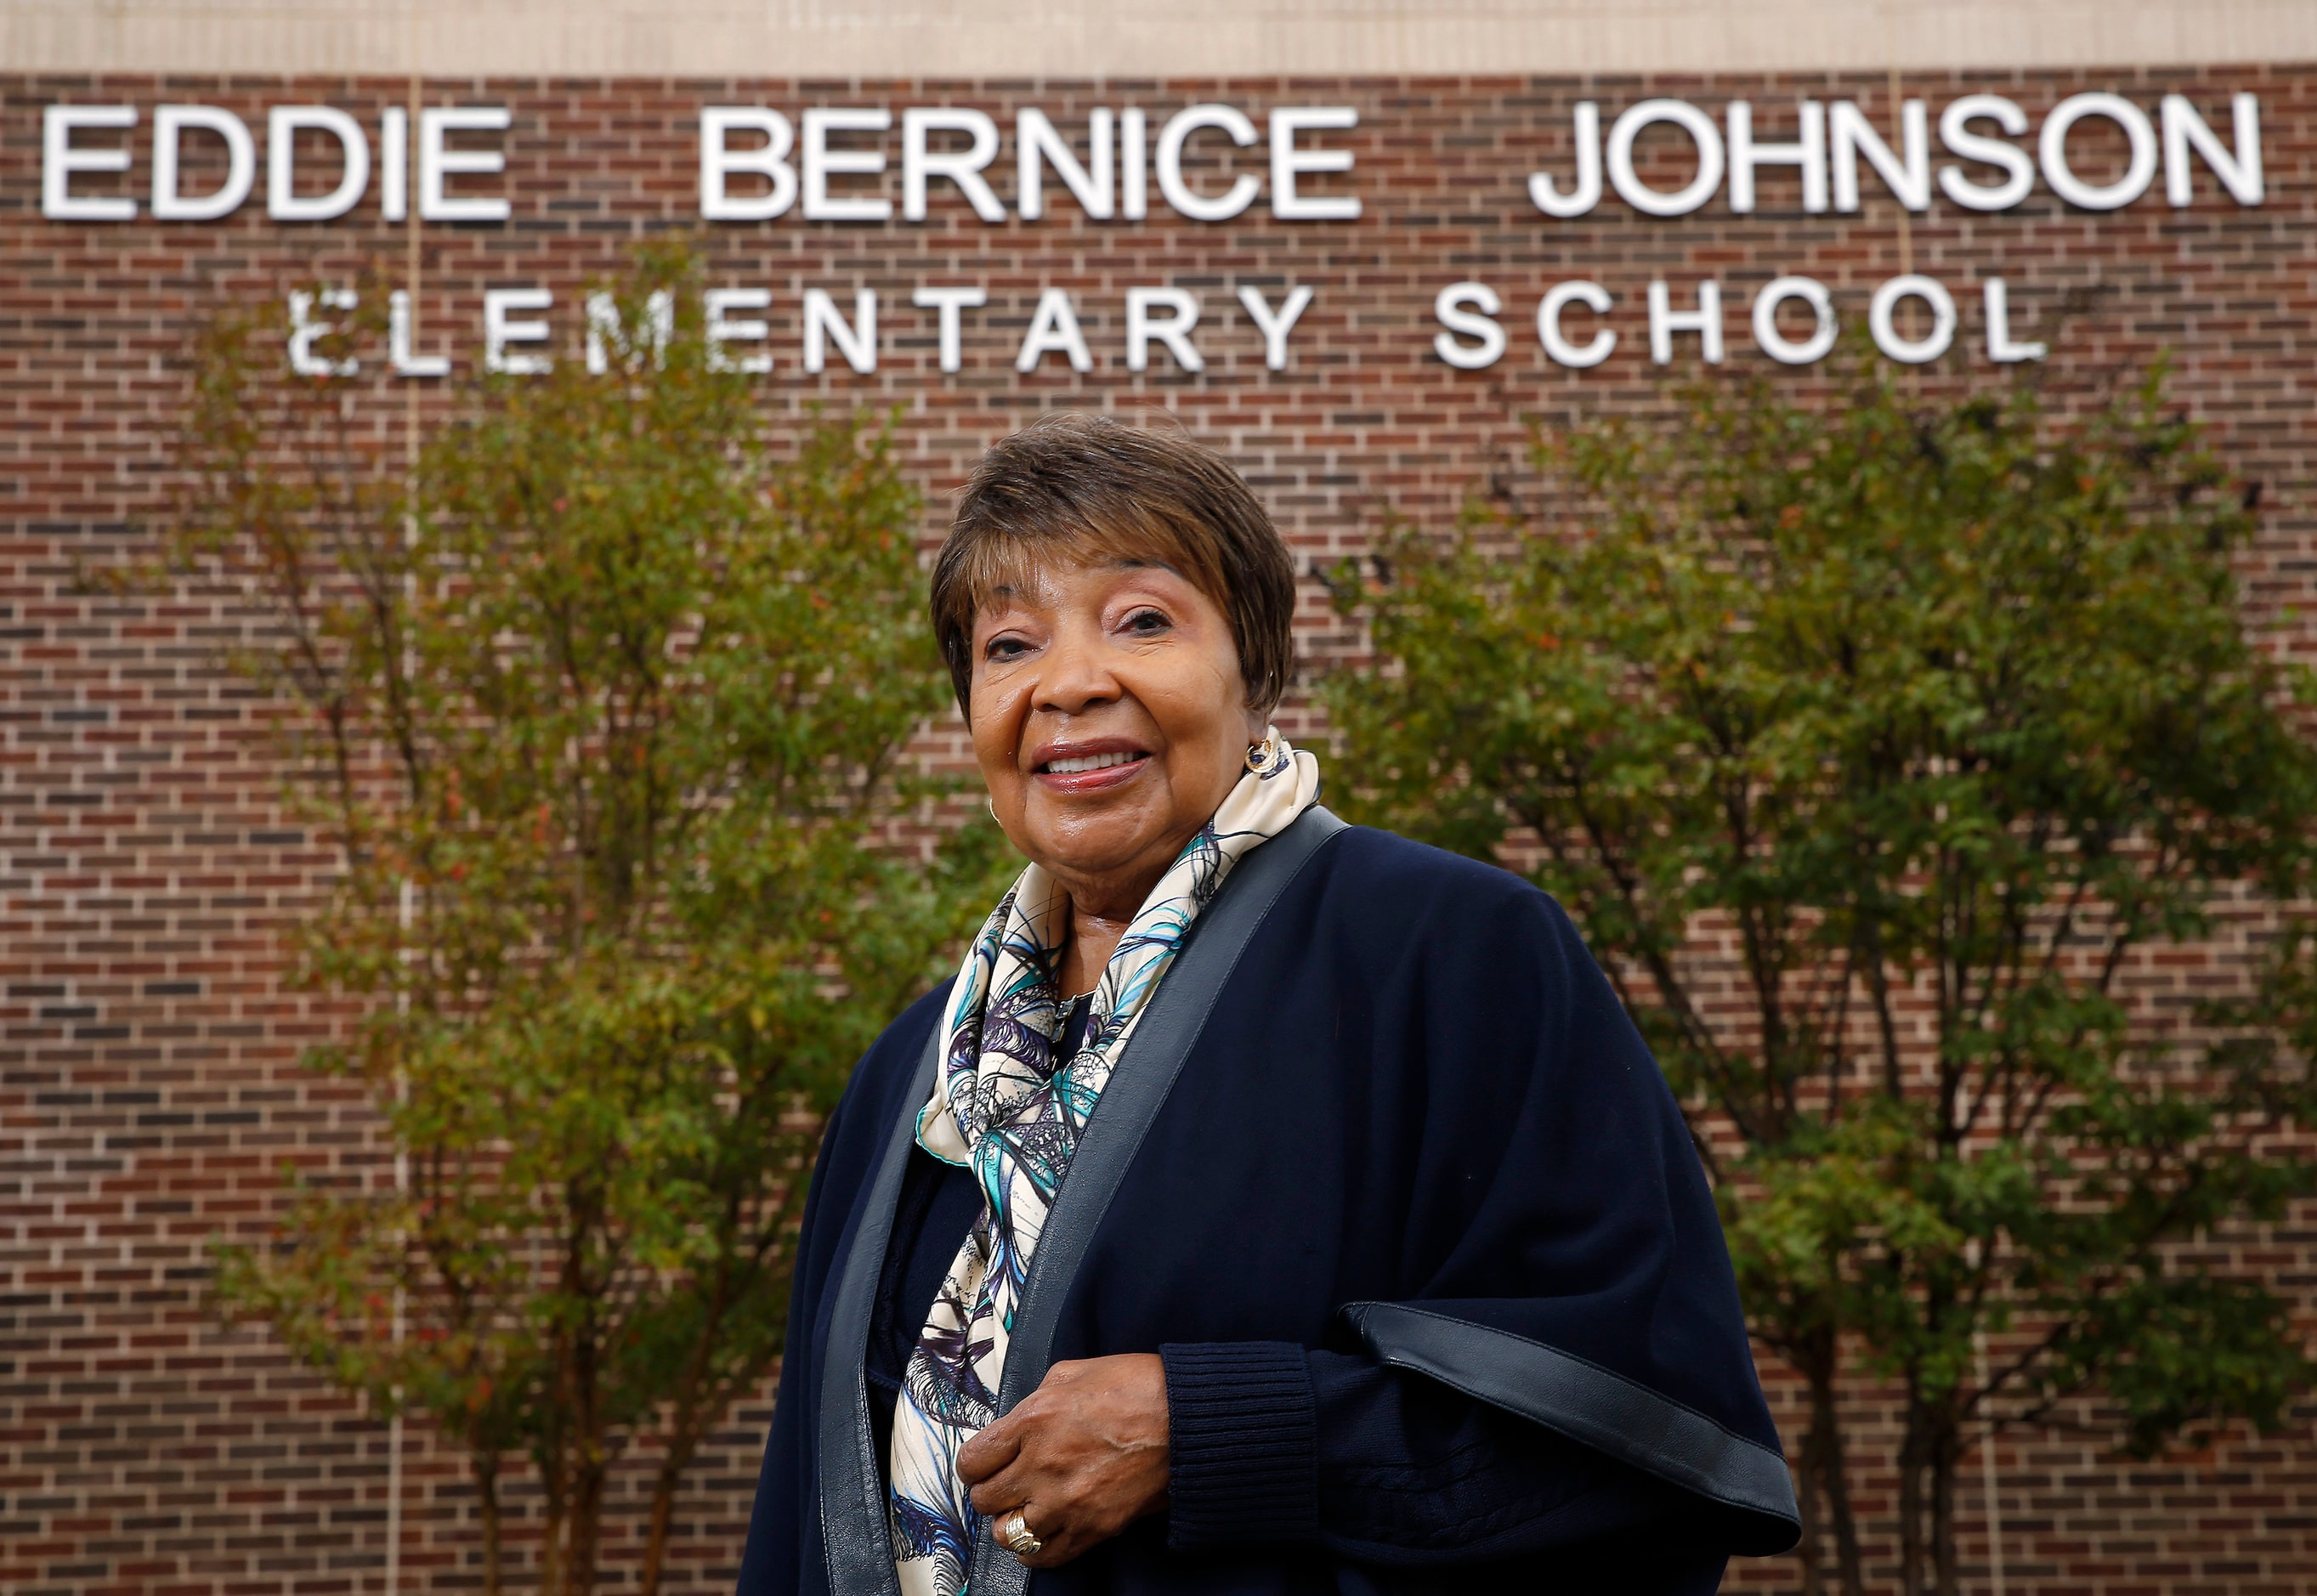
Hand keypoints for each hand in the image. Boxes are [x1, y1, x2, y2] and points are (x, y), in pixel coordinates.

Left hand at [957, 1353, 1169, 1567]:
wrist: (1187, 1418)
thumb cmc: (1138, 1387)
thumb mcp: (1074, 1372)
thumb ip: (1036, 1398)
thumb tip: (1018, 1422)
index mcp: (1033, 1420)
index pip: (973, 1460)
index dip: (975, 1465)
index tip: (984, 1466)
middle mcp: (1042, 1465)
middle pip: (984, 1499)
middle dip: (992, 1491)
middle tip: (1008, 1484)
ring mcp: (1066, 1502)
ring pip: (1007, 1533)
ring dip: (1011, 1522)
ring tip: (1026, 1509)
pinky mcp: (1093, 1528)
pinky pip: (1043, 1556)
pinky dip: (1036, 1549)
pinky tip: (1043, 1532)